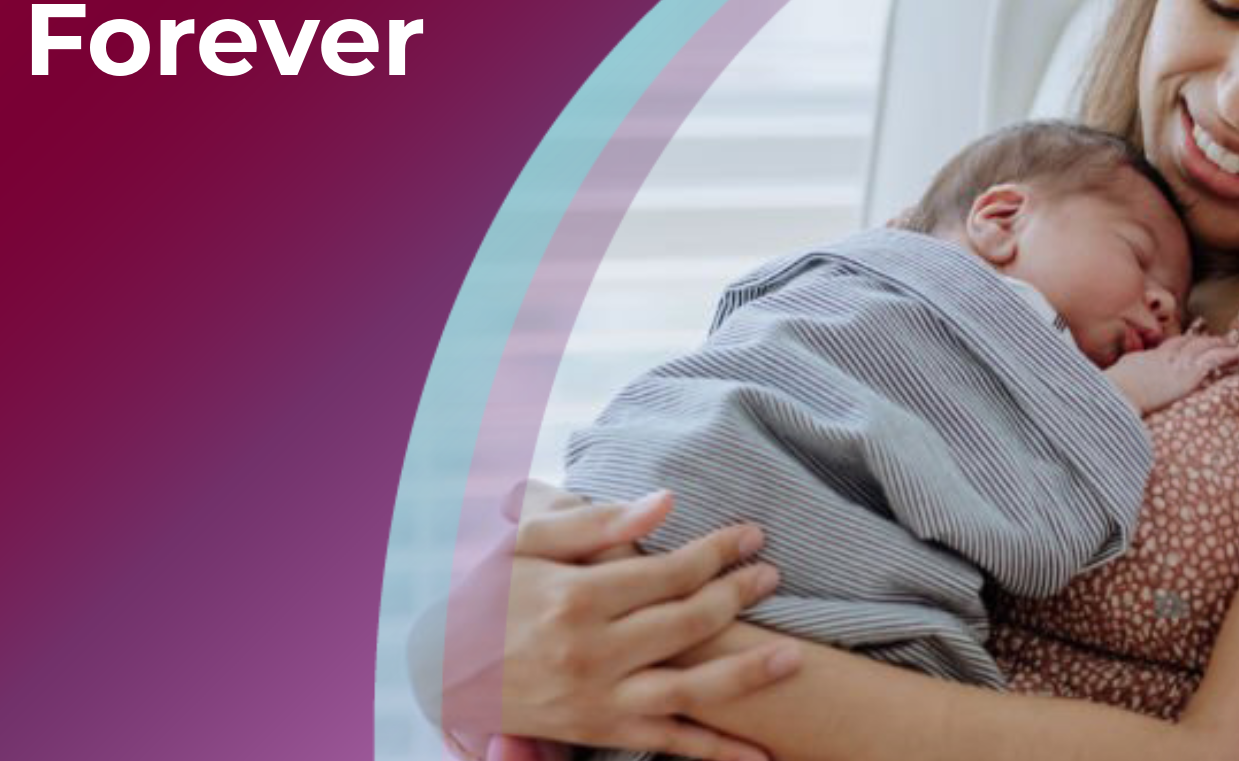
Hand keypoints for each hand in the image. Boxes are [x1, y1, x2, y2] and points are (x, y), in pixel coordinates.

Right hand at [440, 489, 800, 760]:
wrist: (445, 669)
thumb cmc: (490, 596)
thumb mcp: (528, 546)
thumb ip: (597, 523)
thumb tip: (665, 502)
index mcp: (577, 596)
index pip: (668, 572)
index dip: (717, 552)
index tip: (751, 537)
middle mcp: (593, 650)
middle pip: (688, 622)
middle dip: (739, 595)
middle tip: (772, 575)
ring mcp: (600, 696)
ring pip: (691, 688)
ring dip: (748, 673)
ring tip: (793, 656)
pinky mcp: (601, 730)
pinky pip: (670, 743)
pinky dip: (718, 752)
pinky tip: (761, 753)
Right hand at [1104, 334, 1238, 413]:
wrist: (1116, 394)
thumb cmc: (1111, 393)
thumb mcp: (1113, 381)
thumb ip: (1120, 379)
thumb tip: (1112, 386)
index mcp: (1144, 359)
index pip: (1166, 347)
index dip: (1180, 344)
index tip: (1189, 343)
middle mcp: (1162, 358)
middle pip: (1185, 343)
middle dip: (1201, 340)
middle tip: (1215, 340)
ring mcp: (1176, 365)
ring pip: (1202, 347)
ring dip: (1218, 344)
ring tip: (1231, 345)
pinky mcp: (1187, 375)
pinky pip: (1211, 360)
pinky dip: (1226, 355)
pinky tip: (1238, 355)